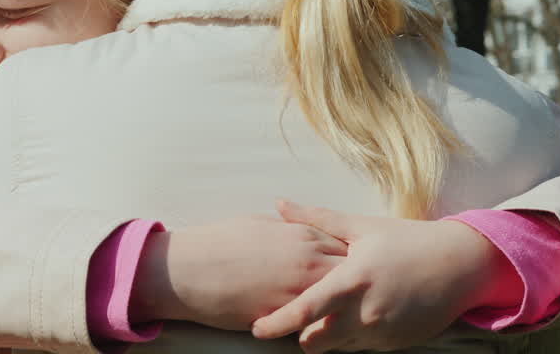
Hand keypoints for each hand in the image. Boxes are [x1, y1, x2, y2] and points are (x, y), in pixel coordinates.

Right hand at [130, 215, 346, 330]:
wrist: (190, 269)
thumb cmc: (219, 243)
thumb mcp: (260, 225)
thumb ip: (290, 229)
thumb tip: (303, 231)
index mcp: (302, 235)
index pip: (348, 246)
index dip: (357, 257)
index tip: (363, 265)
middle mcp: (308, 261)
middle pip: (355, 273)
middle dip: (362, 281)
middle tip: (369, 291)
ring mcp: (300, 290)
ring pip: (344, 301)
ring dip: (351, 306)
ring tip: (360, 316)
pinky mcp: (288, 316)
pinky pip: (320, 323)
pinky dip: (329, 326)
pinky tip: (335, 333)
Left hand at [251, 200, 507, 352]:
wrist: (461, 264)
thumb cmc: (406, 240)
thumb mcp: (360, 226)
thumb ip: (316, 219)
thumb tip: (279, 203)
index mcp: (352, 280)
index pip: (306, 310)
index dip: (277, 323)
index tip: (257, 328)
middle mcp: (366, 312)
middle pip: (316, 342)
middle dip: (301, 335)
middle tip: (294, 319)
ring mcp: (383, 331)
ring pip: (340, 347)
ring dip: (329, 336)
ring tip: (330, 313)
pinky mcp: (398, 344)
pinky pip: (364, 348)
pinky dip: (354, 336)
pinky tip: (358, 314)